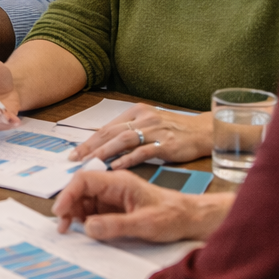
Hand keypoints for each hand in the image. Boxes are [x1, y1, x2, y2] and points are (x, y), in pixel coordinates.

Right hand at [53, 169, 228, 242]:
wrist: (190, 219)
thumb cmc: (172, 216)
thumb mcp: (144, 224)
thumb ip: (115, 225)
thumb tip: (88, 227)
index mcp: (119, 182)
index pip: (83, 180)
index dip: (68, 195)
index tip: (60, 212)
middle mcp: (113, 186)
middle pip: (79, 190)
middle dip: (68, 207)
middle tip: (64, 227)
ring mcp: (112, 197)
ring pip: (84, 201)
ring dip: (75, 215)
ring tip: (73, 231)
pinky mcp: (114, 207)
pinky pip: (93, 211)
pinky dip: (85, 221)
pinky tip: (87, 231)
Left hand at [68, 104, 212, 168]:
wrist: (204, 131)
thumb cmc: (174, 130)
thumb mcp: (149, 123)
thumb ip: (128, 130)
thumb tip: (102, 143)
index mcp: (137, 111)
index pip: (107, 127)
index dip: (88, 140)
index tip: (74, 152)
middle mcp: (144, 118)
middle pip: (111, 132)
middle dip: (90, 147)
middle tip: (75, 159)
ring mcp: (156, 130)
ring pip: (123, 140)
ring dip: (104, 152)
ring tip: (90, 163)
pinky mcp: (167, 144)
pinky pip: (143, 152)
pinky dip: (128, 159)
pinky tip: (116, 167)